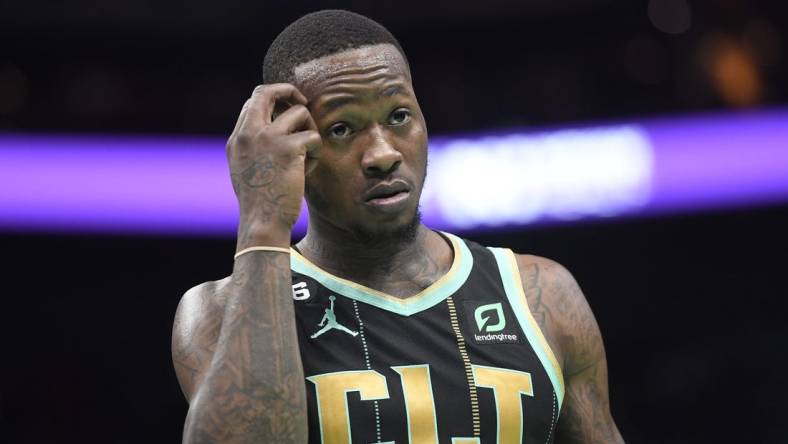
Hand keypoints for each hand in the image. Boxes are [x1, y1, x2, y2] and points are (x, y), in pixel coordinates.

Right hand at [227, 84, 320, 247]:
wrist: (263, 221)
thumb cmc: (260, 202)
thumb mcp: (246, 170)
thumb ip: (254, 146)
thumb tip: (274, 127)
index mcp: (238, 138)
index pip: (253, 101)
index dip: (274, 98)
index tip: (288, 105)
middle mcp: (249, 133)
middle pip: (268, 92)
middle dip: (290, 91)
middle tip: (304, 102)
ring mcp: (267, 138)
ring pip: (299, 112)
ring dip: (309, 130)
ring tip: (307, 154)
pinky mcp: (288, 147)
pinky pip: (313, 137)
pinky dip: (315, 153)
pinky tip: (307, 170)